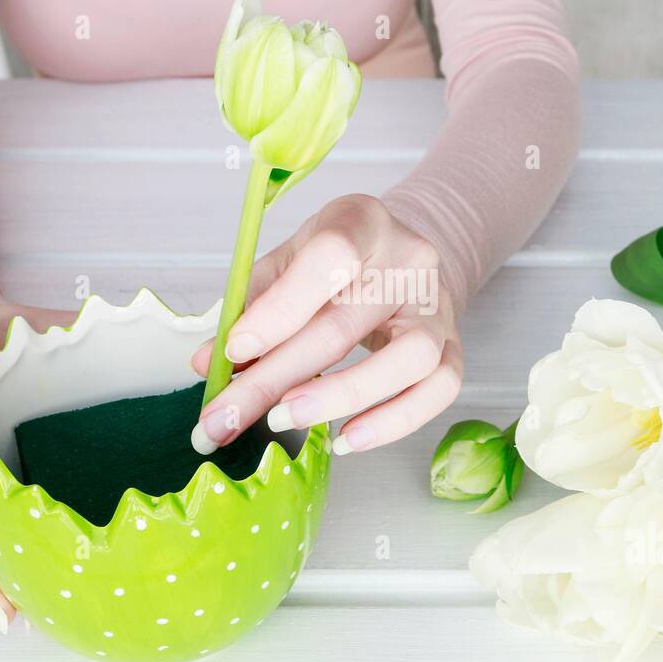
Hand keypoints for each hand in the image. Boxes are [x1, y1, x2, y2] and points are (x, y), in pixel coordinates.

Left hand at [190, 194, 463, 455]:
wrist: (404, 259)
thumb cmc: (337, 262)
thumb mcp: (290, 261)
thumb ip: (250, 306)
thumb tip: (207, 365)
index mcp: (362, 220)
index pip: (328, 257)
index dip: (279, 308)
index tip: (234, 351)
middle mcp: (410, 259)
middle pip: (344, 326)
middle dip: (274, 379)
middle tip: (224, 419)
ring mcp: (438, 306)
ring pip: (409, 361)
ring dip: (339, 399)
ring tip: (284, 422)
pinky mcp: (455, 346)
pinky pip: (438, 391)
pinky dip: (392, 423)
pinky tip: (345, 441)